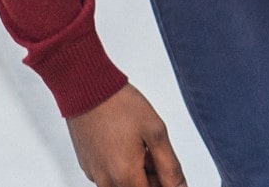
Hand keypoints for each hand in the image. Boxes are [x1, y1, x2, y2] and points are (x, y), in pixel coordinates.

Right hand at [67, 84, 185, 186]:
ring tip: (144, 148)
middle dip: (153, 179)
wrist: (88, 90)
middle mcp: (106, 180)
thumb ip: (169, 166)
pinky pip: (110, 177)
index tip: (169, 173)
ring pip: (124, 185)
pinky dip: (125, 168)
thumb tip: (180, 186)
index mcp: (124, 175)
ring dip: (139, 174)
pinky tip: (130, 147)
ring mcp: (94, 174)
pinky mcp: (88, 166)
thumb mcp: (156, 134)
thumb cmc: (120, 106)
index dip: (165, 185)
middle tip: (157, 155)